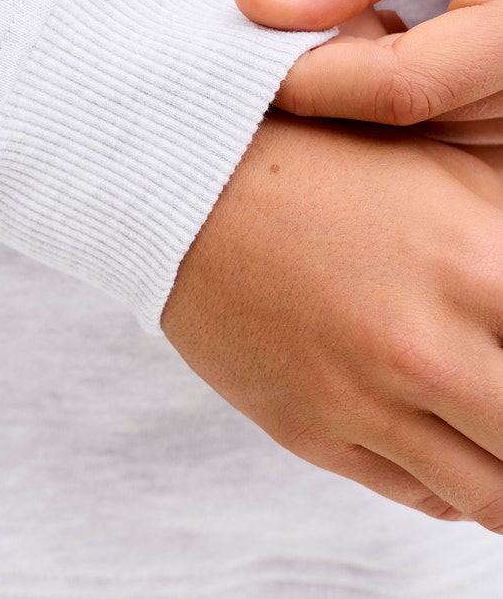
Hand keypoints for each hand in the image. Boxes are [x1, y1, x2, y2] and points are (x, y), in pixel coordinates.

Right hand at [162, 112, 502, 530]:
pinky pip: (420, 497)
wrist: (186, 188)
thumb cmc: (315, 161)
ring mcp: (365, 403)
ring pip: (495, 497)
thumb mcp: (442, 172)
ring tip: (493, 425)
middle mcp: (426, 351)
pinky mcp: (314, 433)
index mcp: (474, 268)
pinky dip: (453, 484)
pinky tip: (446, 440)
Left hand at [233, 0, 502, 126]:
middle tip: (285, 18)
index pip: (402, 88)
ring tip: (353, 6)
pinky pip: (437, 116)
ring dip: (358, 77)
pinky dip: (389, 79)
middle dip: (329, 74)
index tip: (243, 45)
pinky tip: (382, 27)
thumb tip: (258, 5)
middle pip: (405, 118)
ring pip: (416, 128)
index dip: (309, 75)